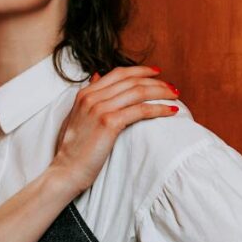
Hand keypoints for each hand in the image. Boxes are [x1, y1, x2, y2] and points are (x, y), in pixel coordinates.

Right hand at [51, 65, 179, 195]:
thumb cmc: (72, 150)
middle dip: (155, 82)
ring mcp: (99, 109)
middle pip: (131, 80)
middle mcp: (92, 97)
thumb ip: (89, 97)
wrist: (66, 171)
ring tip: (175, 97)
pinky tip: (171, 111)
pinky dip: (159, 109)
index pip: (118, 73)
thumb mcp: (76, 117)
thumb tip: (97, 77)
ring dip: (161, 92)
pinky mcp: (108, 123)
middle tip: (172, 87)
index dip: (140, 71)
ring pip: (138, 92)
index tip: (157, 73)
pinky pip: (140, 110)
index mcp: (85, 94)